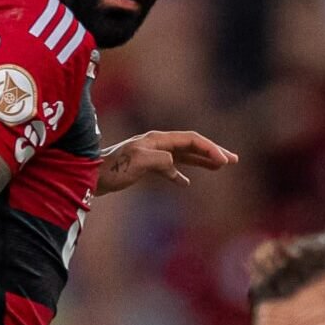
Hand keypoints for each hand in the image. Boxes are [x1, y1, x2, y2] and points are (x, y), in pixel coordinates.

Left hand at [96, 130, 237, 194]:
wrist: (91, 176)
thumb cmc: (113, 169)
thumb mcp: (137, 162)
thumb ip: (159, 160)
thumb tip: (175, 164)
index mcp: (158, 139)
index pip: (191, 139)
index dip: (209, 148)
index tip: (224, 162)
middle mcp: (157, 143)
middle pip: (191, 144)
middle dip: (212, 152)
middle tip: (233, 160)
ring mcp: (152, 154)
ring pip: (183, 155)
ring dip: (201, 161)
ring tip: (219, 167)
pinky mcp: (145, 166)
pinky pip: (170, 168)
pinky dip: (180, 174)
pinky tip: (185, 184)